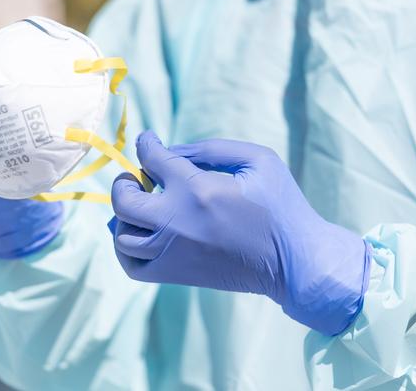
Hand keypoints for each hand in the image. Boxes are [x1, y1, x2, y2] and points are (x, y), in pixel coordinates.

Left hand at [110, 131, 370, 334]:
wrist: (293, 262)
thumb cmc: (280, 206)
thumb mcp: (258, 159)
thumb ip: (211, 149)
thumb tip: (170, 151)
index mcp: (197, 189)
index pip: (152, 159)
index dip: (146, 144)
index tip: (147, 140)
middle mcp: (176, 222)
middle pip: (124, 201)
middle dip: (124, 183)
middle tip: (136, 178)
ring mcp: (173, 252)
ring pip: (122, 236)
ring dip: (123, 215)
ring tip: (139, 207)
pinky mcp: (176, 274)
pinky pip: (132, 266)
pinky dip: (125, 249)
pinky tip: (138, 235)